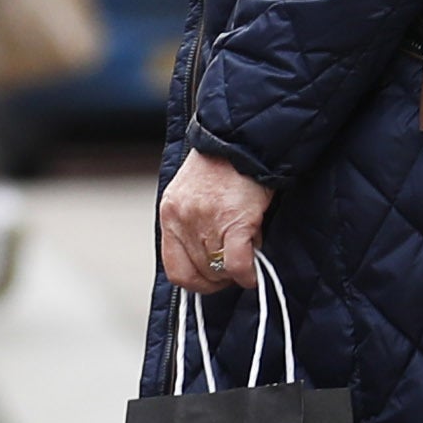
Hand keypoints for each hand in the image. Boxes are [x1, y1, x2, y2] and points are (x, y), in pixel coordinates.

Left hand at [159, 149, 272, 291]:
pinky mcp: (234, 222)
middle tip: (234, 269)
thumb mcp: (191, 194)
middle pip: (198, 272)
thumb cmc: (221, 165)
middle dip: (219, 277)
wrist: (242, 141)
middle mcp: (182, 219)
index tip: (212, 280)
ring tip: (247, 254)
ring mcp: (206, 221)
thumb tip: (208, 261)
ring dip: (234, 272)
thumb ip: (192, 226)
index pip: (174, 268)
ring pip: (218, 271)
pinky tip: (253, 272)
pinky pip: (237, 264)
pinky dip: (247, 274)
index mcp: (170, 213)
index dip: (196, 281)